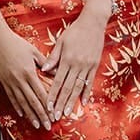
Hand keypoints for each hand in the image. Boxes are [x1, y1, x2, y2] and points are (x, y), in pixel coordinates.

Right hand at [0, 23, 51, 129]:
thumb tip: (59, 72)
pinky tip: (22, 114)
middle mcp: (20, 80)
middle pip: (32, 102)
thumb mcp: (34, 52)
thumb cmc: (17, 43)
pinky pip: (11, 97)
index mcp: (29, 72)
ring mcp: (10, 82)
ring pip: (22, 102)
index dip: (48, 107)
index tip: (54, 116)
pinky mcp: (4, 82)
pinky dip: (17, 107)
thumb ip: (46, 63)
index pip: (41, 94)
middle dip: (41, 115)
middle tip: (48, 126)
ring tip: (36, 125)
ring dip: (30, 115)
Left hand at [42, 5, 104, 119]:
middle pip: (67, 88)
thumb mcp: (61, 42)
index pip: (57, 81)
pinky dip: (86, 93)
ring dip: (72, 102)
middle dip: (61, 103)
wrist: (93, 23)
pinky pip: (90, 82)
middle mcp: (77, 65)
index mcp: (67, 59)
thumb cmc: (74, 31)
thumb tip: (44, 70)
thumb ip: (53, 57)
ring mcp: (87, 66)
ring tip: (67, 113)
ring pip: (78, 88)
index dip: (52, 95)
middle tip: (55, 116)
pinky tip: (83, 103)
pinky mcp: (95, 66)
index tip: (47, 106)